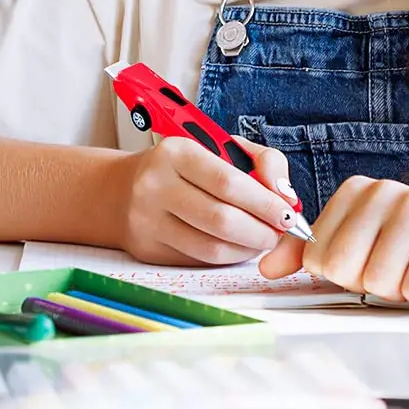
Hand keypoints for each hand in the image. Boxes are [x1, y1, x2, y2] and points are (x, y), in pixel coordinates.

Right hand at [116, 136, 299, 264]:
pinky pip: (200, 260)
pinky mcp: (148, 248)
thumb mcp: (220, 148)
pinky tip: (236, 246)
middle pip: (222, 220)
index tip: (288, 214)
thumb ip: (262, 162)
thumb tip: (286, 196)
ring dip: (248, 249)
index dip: (265, 202)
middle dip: (262, 231)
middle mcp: (155, 185)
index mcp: (175, 152)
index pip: (228, 183)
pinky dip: (228, 257)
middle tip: (278, 232)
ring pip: (213, 247)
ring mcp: (147, 220)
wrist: (121, 190)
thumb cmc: (182, 168)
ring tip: (261, 239)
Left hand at [257, 176, 408, 307]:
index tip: (371, 260)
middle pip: (344, 269)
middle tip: (396, 268)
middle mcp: (383, 192)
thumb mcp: (359, 246)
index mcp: (355, 191)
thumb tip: (265, 268)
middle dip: (370, 284)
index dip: (344, 274)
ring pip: (380, 283)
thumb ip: (308, 254)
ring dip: (402, 291)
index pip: (318, 256)